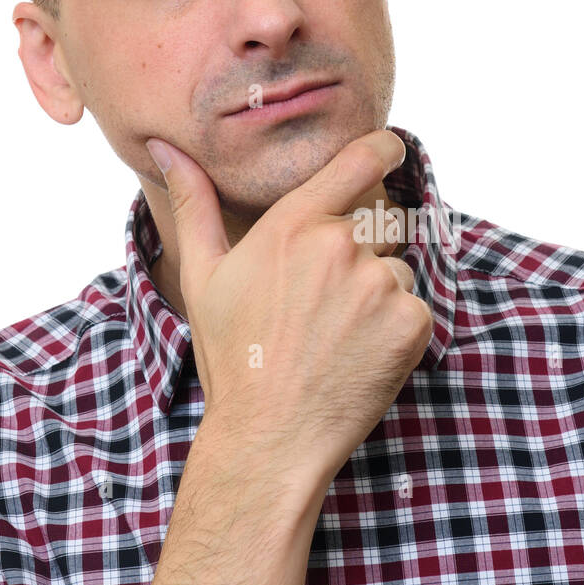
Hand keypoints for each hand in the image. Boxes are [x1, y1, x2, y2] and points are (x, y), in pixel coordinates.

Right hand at [146, 129, 433, 511]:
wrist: (270, 436)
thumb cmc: (233, 358)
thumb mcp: (203, 277)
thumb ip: (194, 204)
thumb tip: (167, 147)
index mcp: (293, 224)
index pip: (361, 159)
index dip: (385, 149)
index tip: (393, 150)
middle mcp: (340, 245)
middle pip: (384, 221)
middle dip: (367, 249)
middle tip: (328, 301)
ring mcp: (379, 284)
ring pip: (398, 270)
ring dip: (379, 294)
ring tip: (337, 335)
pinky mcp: (410, 322)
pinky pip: (416, 308)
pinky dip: (398, 330)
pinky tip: (359, 355)